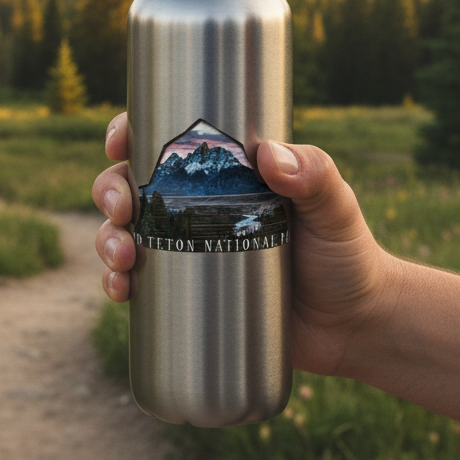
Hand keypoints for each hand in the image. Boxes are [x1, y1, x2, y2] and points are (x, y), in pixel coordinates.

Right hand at [92, 112, 400, 376]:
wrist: (353, 327)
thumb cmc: (346, 254)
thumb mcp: (334, 207)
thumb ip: (315, 174)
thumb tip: (268, 155)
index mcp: (222, 172)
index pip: (165, 141)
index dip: (129, 133)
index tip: (118, 141)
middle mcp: (194, 206)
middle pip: (130, 185)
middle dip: (109, 191)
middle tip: (123, 210)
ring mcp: (185, 251)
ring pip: (123, 233)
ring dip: (106, 239)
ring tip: (122, 258)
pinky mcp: (185, 295)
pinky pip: (135, 284)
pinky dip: (116, 283)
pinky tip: (119, 290)